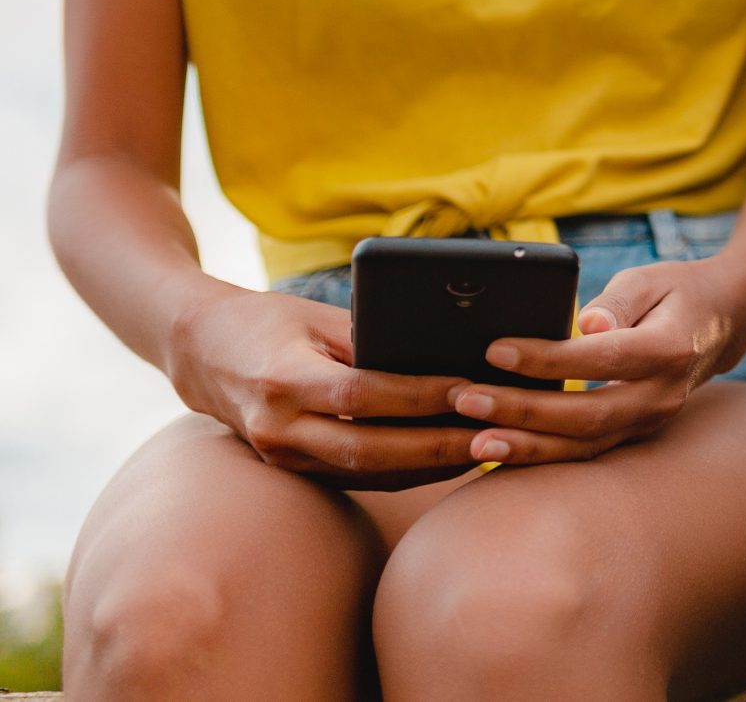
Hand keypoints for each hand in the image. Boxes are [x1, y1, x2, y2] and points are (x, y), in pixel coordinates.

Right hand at [167, 286, 479, 485]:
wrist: (201, 352)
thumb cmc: (271, 321)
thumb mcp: (318, 317)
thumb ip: (373, 337)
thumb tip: (447, 351)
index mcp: (282, 380)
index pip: (361, 395)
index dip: (418, 397)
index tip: (470, 388)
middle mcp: (277, 428)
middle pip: (369, 450)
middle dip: (438, 446)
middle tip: (496, 435)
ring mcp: (282, 457)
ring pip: (369, 473)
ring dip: (432, 466)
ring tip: (489, 449)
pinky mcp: (294, 469)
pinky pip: (360, 477)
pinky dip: (409, 470)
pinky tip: (453, 459)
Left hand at [449, 254, 745, 464]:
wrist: (722, 323)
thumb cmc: (676, 291)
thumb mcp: (650, 278)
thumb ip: (617, 301)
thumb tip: (588, 323)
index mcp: (671, 347)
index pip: (602, 358)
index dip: (548, 359)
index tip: (495, 350)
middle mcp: (663, 394)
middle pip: (588, 415)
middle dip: (523, 410)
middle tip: (465, 398)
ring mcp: (651, 421)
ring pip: (584, 446)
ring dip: (526, 446)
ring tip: (471, 440)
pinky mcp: (634, 434)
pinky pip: (583, 453)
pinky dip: (539, 457)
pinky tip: (496, 453)